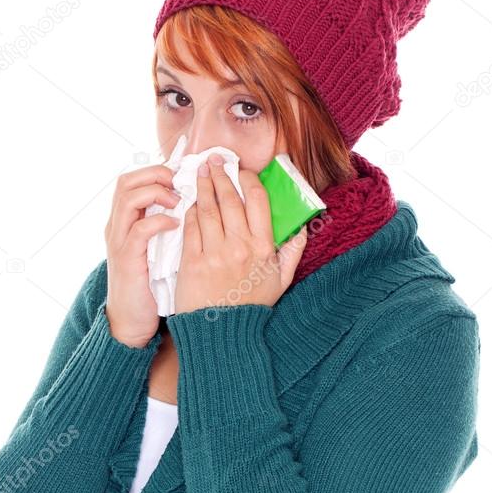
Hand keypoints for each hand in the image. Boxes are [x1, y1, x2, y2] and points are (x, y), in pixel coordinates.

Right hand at [105, 164, 180, 346]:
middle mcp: (117, 227)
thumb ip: (167, 226)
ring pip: (128, 198)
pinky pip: (139, 230)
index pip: (132, 180)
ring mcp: (119, 242)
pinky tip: (176, 224)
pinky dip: (158, 221)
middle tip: (181, 183)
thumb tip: (196, 204)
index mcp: (124, 222)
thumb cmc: (151, 285)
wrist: (131, 321)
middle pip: (126, 182)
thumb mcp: (158, 249)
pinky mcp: (127, 260)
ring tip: (178, 201)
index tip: (182, 175)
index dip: (156, 170)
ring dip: (156, 192)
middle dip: (156, 175)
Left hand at [173, 154, 307, 315]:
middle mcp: (240, 246)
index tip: (241, 171)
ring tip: (200, 172)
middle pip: (230, 199)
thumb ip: (292, 253)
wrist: (222, 332)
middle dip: (221, 175)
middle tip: (214, 160)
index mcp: (263, 247)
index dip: (248, 179)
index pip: (257, 200)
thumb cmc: (251, 306)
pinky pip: (191, 227)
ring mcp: (215, 253)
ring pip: (208, 209)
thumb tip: (302, 228)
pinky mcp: (193, 262)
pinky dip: (190, 212)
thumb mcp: (281, 282)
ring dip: (203, 186)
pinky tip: (190, 203)